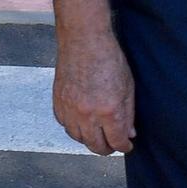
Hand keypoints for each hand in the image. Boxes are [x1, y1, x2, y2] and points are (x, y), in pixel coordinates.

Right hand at [54, 33, 136, 155]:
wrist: (83, 39)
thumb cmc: (108, 58)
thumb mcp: (127, 86)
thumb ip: (128, 113)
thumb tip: (129, 133)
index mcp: (109, 111)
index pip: (117, 142)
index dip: (124, 147)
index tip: (127, 145)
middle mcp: (87, 114)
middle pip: (95, 146)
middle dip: (106, 148)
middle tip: (112, 144)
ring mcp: (70, 108)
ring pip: (77, 138)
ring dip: (88, 139)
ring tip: (96, 134)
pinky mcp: (58, 101)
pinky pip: (64, 124)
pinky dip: (73, 127)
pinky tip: (80, 121)